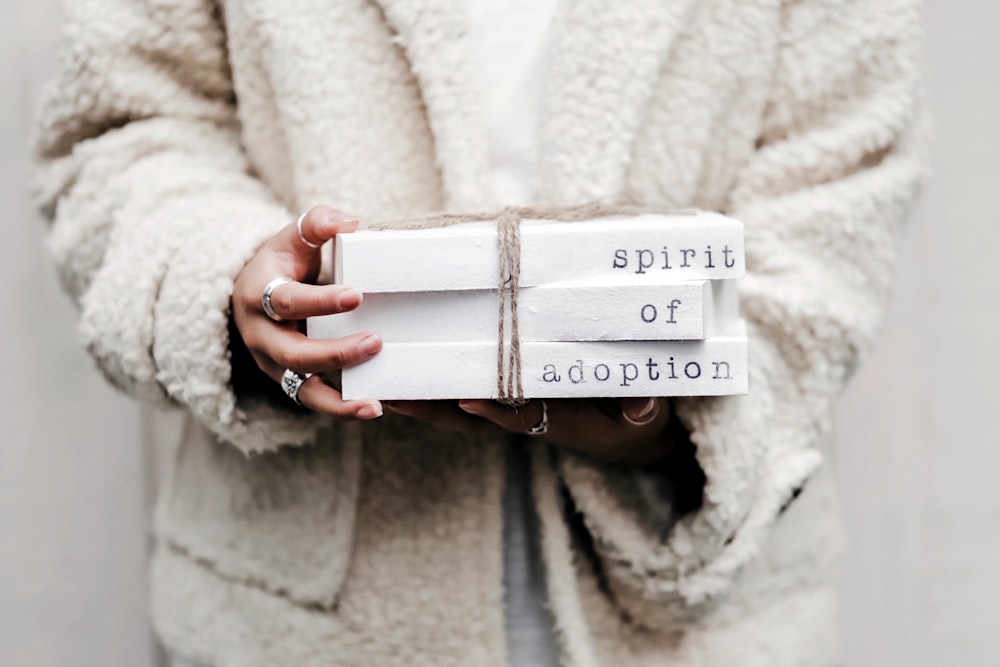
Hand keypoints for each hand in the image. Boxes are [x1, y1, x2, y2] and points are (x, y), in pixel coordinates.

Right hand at [231, 205, 382, 419]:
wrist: (253, 293)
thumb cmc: (281, 262)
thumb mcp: (292, 237)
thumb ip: (317, 223)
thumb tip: (349, 222)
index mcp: (258, 295)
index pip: (286, 301)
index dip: (320, 301)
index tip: (357, 295)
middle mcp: (261, 336)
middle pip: (293, 353)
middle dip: (335, 353)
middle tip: (376, 342)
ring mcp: (272, 364)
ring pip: (300, 389)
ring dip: (338, 398)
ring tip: (375, 403)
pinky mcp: (288, 381)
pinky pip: (313, 400)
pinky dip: (340, 408)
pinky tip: (372, 408)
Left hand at [386, 397, 672, 464]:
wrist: (626, 435)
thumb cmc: (635, 419)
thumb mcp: (647, 416)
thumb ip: (644, 409)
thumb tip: (641, 407)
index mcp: (560, 421)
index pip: (523, 416)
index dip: (497, 411)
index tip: (469, 398)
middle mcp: (528, 418)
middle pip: (473, 419)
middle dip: (434, 409)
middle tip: (392, 397)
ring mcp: (514, 411)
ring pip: (461, 408)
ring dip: (423, 400)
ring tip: (380, 385)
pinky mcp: (508, 402)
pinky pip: (465, 394)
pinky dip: (435, 388)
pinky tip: (405, 372)